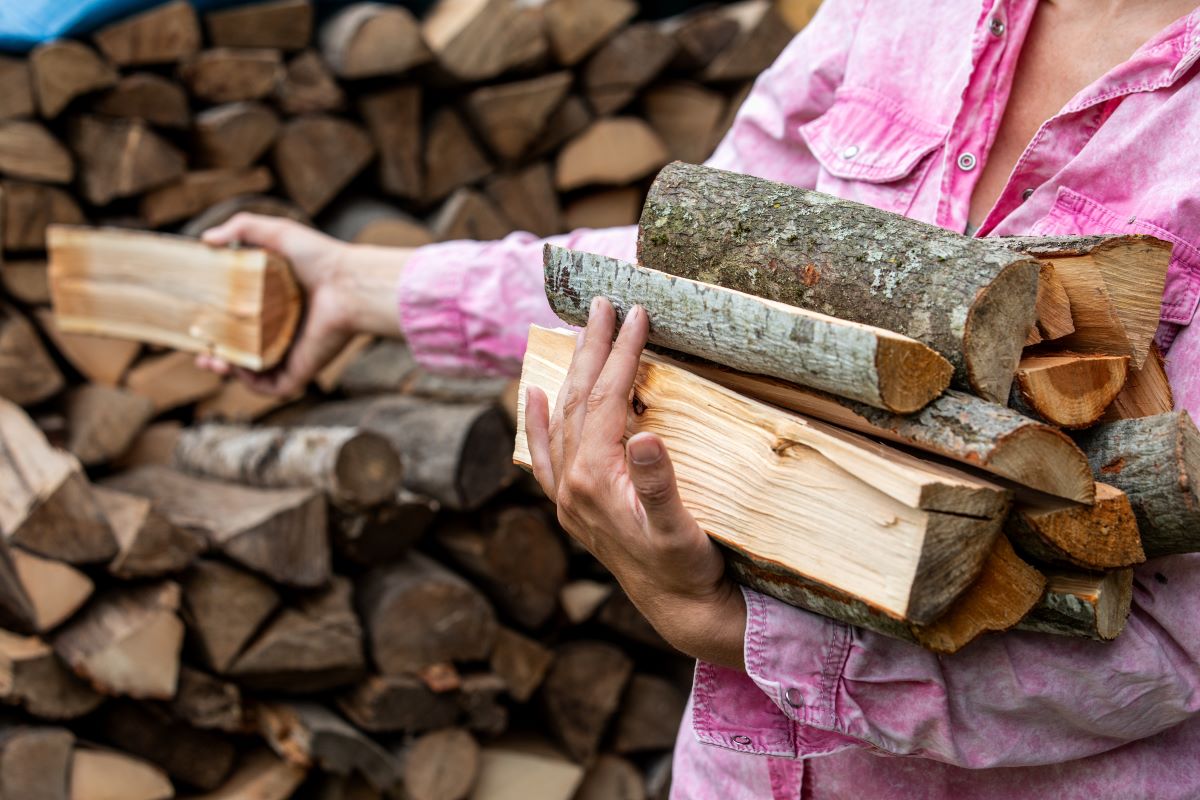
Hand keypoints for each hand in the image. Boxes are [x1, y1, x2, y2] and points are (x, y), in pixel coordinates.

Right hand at [200, 213, 355, 395]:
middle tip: (200, 352)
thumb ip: (241, 228)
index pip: (240, 320)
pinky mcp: (303, 369)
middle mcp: (284, 330)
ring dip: (228, 371)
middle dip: (216, 355)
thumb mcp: (277, 233)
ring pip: (254, 372)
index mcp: (276, 304)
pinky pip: (274, 387)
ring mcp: (294, 352)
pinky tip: (237, 369)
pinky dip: (252, 384)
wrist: (348, 284)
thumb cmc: (319, 257)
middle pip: (243, 350)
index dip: (215, 326)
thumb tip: (206, 239)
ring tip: (210, 362)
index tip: (195, 325)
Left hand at [525, 298, 745, 668]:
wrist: (679, 611)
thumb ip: (658, 484)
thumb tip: (646, 436)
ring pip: (561, 419)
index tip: (638, 313)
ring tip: (581, 331)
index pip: (605, 400)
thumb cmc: (687, 569)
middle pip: (578, 400)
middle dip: (593, 348)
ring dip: (572, 373)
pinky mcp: (572, 506)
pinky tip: (533, 396)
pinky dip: (536, 423)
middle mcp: (571, 485)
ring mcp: (567, 496)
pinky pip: (543, 456)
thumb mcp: (680, 529)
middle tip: (605, 303)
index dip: (623, 354)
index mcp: (594, 480)